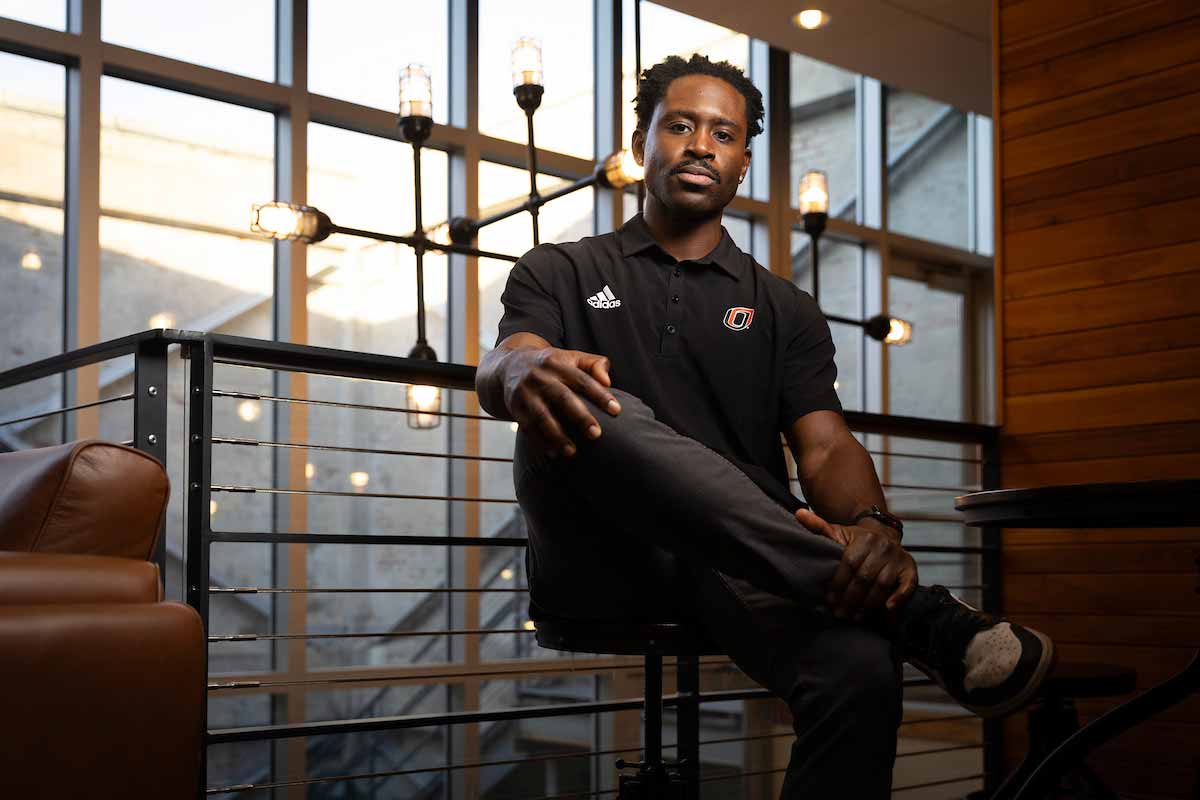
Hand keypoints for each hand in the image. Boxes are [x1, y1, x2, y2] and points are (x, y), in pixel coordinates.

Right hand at [502, 346, 621, 458]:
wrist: (508, 366)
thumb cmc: (550, 365)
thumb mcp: (571, 357)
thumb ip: (593, 364)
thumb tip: (607, 381)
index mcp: (557, 364)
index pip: (582, 380)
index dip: (599, 394)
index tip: (616, 410)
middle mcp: (540, 377)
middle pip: (562, 397)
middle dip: (579, 416)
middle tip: (596, 434)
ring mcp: (525, 393)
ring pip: (542, 416)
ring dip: (557, 436)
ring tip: (572, 452)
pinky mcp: (515, 407)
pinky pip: (527, 427)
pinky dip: (540, 442)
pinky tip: (554, 453)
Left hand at [794, 508, 917, 620]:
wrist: (884, 534)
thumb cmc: (856, 540)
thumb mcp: (838, 532)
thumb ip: (819, 527)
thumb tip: (798, 513)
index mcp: (863, 539)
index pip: (849, 564)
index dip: (838, 584)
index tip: (828, 600)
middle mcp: (882, 547)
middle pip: (864, 578)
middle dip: (850, 599)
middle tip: (840, 614)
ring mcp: (897, 558)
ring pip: (882, 585)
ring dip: (868, 604)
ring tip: (855, 616)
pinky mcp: (910, 568)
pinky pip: (908, 585)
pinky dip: (899, 598)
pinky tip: (888, 609)